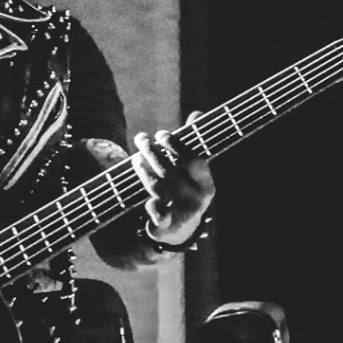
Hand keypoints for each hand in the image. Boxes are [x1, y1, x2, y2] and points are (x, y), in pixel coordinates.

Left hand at [133, 114, 215, 246]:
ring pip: (159, 187)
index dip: (176, 145)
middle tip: (141, 139)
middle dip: (153, 152)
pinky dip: (152, 207)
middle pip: (171, 170)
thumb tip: (197, 112)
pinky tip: (148, 199)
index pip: (193, 160)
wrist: (181, 230)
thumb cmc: (185, 190)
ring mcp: (182, 214)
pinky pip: (158, 214)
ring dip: (144, 169)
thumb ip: (193, 143)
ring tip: (136, 156)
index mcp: (207, 185)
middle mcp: (197, 200)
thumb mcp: (192, 171)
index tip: (162, 133)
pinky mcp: (167, 226)